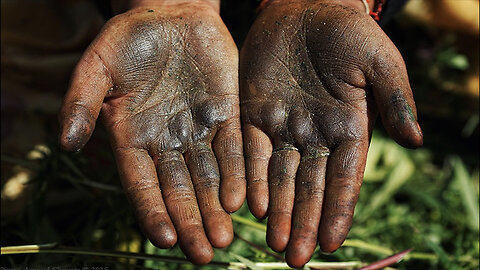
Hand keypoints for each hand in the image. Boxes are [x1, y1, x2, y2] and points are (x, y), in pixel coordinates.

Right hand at [59, 0, 244, 263]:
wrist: (172, 14)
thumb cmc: (129, 38)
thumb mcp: (98, 64)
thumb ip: (82, 101)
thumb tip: (69, 142)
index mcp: (134, 138)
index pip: (143, 184)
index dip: (153, 211)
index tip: (165, 239)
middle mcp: (167, 142)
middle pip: (179, 191)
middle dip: (191, 222)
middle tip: (204, 254)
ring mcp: (199, 130)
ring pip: (209, 178)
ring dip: (216, 208)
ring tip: (223, 238)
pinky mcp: (227, 115)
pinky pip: (234, 149)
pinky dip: (238, 175)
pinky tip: (241, 201)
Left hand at [240, 0, 422, 266]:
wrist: (305, 6)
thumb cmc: (347, 31)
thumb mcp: (377, 60)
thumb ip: (394, 98)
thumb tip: (415, 139)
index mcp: (347, 128)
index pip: (344, 178)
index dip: (338, 210)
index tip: (333, 241)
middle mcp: (314, 135)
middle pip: (310, 187)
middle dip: (305, 222)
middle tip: (296, 258)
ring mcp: (284, 127)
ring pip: (280, 177)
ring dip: (279, 211)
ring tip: (275, 244)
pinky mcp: (254, 114)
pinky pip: (252, 152)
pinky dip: (252, 179)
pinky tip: (253, 206)